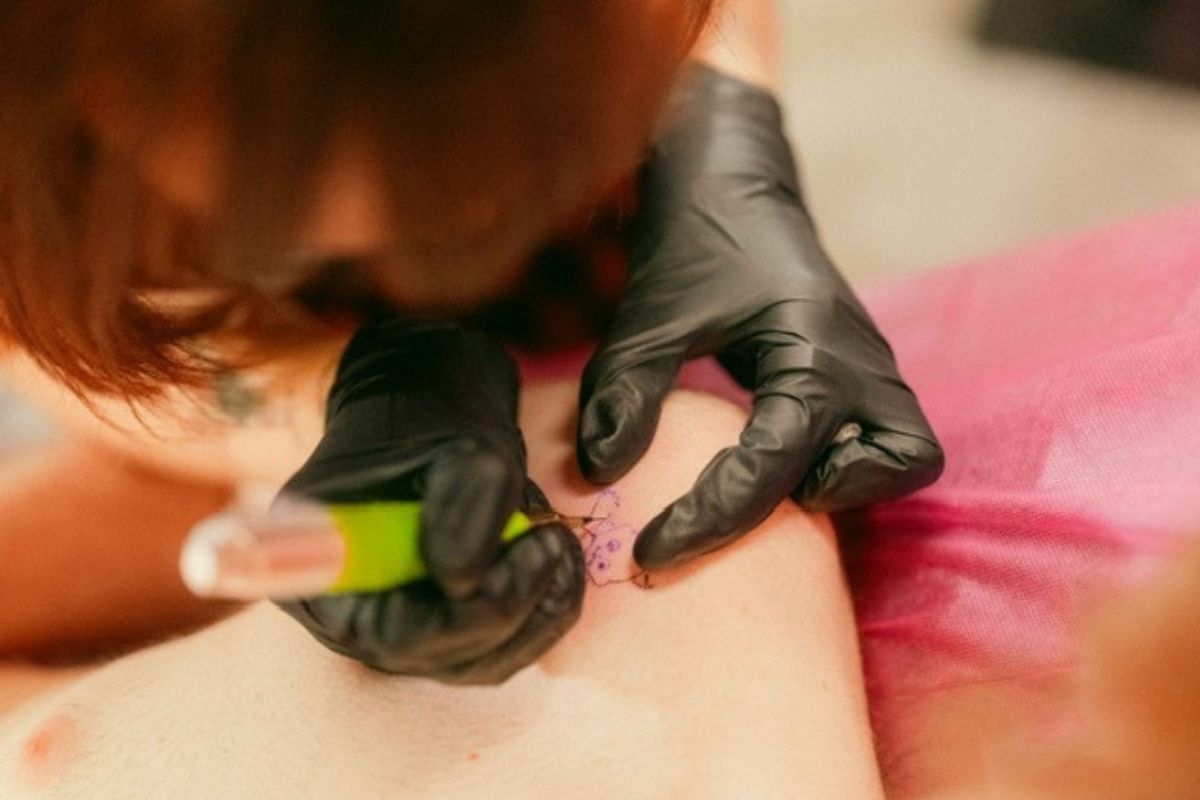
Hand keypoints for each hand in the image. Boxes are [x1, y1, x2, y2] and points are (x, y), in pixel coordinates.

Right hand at [278, 318, 584, 683]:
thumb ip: (464, 500)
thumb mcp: (459, 437)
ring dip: (536, 611)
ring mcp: (399, 622)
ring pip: (479, 660)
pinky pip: (501, 646)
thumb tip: (463, 581)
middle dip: (511, 608)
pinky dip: (543, 611)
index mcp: (320, 563)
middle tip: (555, 542)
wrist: (433, 402)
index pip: (389, 633)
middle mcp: (352, 610)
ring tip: (559, 541)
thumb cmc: (431, 414)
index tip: (529, 557)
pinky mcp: (444, 623)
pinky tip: (559, 558)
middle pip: (437, 656)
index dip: (462, 616)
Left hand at [578, 65, 943, 570]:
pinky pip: (894, 442)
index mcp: (811, 346)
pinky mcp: (870, 376)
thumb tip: (601, 473)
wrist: (736, 185)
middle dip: (779, 514)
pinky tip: (785, 458)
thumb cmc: (694, 243)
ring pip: (906, 458)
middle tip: (698, 524)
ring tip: (762, 485)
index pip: (773, 463)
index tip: (648, 555)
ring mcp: (878, 368)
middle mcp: (863, 362)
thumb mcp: (648, 314)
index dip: (710, 520)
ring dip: (841, 488)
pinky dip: (853, 467)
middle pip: (866, 472)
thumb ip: (624, 389)